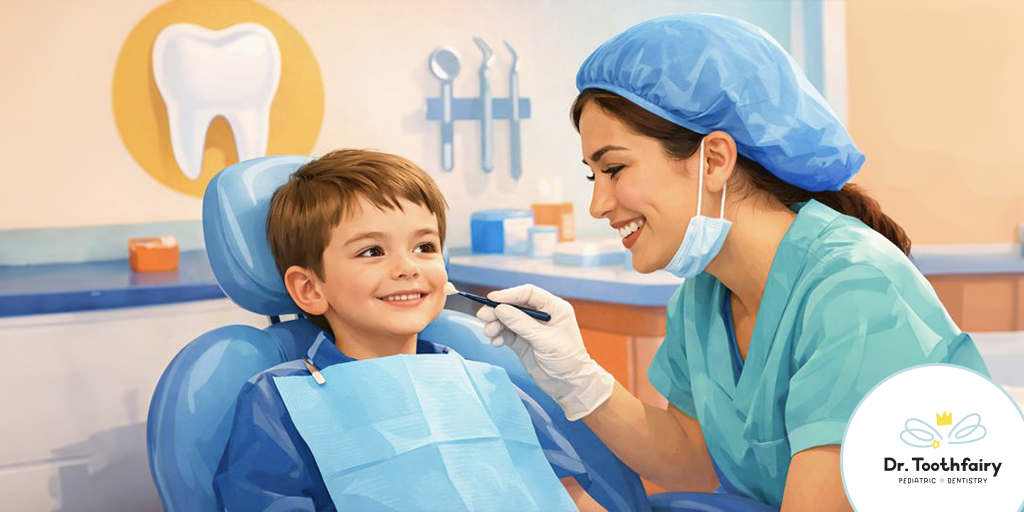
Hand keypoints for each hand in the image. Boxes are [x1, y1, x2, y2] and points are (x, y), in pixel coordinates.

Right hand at [475, 284, 614, 420]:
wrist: (569, 385)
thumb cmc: (566, 360)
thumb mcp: (544, 340)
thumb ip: (521, 324)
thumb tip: (500, 309)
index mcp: (554, 308)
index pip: (529, 293)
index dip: (510, 294)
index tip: (492, 299)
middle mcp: (541, 316)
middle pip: (515, 306)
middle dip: (498, 310)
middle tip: (483, 315)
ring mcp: (531, 329)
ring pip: (508, 320)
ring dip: (496, 324)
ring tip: (489, 332)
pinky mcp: (523, 342)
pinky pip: (506, 334)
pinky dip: (499, 336)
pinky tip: (496, 342)